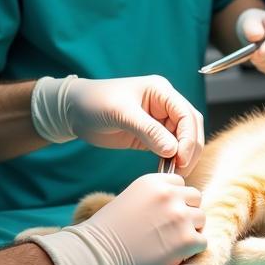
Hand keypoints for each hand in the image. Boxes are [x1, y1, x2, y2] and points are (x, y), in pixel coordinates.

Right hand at [24, 173, 206, 264]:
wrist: (97, 256)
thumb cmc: (108, 232)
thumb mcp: (131, 199)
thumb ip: (154, 196)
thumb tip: (176, 202)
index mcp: (153, 181)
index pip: (180, 184)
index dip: (174, 200)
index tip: (162, 214)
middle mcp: (169, 194)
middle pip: (195, 199)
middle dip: (186, 213)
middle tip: (169, 230)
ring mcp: (179, 216)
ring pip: (201, 219)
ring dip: (189, 231)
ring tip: (169, 243)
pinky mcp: (186, 240)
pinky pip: (202, 242)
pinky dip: (190, 251)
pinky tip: (171, 255)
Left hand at [31, 75, 204, 173]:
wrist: (74, 111)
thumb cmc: (95, 102)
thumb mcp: (121, 113)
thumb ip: (148, 130)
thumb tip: (173, 150)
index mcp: (161, 91)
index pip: (186, 114)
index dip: (188, 137)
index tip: (181, 158)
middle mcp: (164, 104)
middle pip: (190, 127)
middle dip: (190, 148)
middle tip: (182, 170)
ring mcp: (159, 120)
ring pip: (183, 139)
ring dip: (183, 155)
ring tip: (176, 174)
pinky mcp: (151, 135)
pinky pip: (170, 148)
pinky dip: (171, 159)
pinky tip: (166, 171)